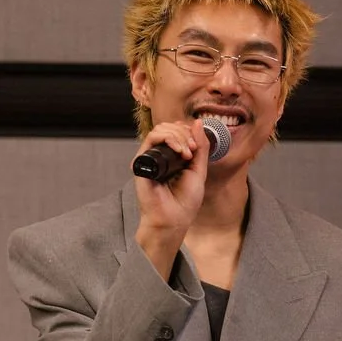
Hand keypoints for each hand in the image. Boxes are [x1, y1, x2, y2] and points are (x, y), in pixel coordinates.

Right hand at [133, 121, 210, 270]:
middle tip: (193, 150)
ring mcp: (149, 158)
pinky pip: (151, 138)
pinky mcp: (141, 161)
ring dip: (178, 136)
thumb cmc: (185, 200)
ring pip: (160, 129)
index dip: (188, 132)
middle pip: (169, 127)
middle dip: (185, 133)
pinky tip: (180, 152)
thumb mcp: (199, 169)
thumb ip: (200, 147)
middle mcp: (159, 155)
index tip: (197, 146)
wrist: (174, 218)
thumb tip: (197, 122)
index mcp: (172, 157)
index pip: (177, 131)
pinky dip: (168, 139)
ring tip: (187, 153)